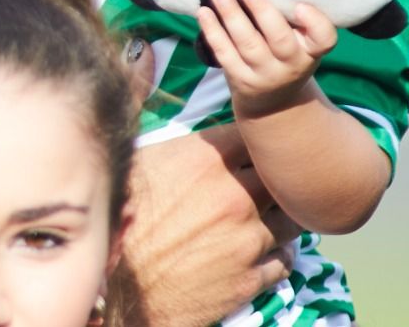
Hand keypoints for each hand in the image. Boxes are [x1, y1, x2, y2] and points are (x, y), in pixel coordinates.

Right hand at [124, 125, 299, 326]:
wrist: (117, 286)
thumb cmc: (119, 221)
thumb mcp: (141, 165)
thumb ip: (179, 145)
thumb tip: (185, 123)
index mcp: (207, 160)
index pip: (254, 135)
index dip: (255, 141)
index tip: (251, 149)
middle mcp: (236, 195)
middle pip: (281, 177)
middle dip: (276, 179)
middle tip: (266, 184)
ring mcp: (248, 238)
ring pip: (291, 220)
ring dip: (282, 218)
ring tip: (270, 219)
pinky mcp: (251, 278)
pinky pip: (284, 262)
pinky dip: (278, 255)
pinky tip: (265, 252)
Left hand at [197, 0, 337, 118]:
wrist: (274, 102)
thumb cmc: (287, 55)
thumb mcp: (301, 42)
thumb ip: (291, 18)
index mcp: (311, 51)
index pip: (324, 39)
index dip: (315, 23)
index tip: (301, 5)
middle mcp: (291, 65)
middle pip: (280, 40)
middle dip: (263, 12)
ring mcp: (264, 74)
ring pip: (248, 45)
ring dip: (232, 16)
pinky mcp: (240, 79)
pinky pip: (224, 53)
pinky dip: (213, 31)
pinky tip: (204, 12)